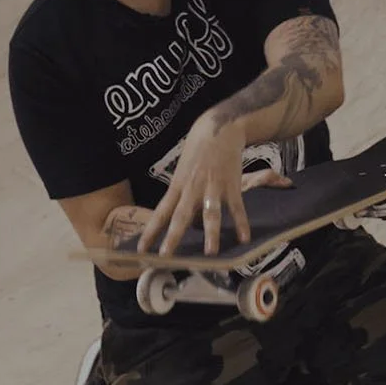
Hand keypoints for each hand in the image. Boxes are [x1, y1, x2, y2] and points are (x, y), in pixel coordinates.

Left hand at [137, 116, 292, 256]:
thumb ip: (182, 194)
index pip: (160, 212)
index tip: (141, 250)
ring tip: (210, 254)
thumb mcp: (183, 170)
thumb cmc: (198, 150)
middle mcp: (192, 188)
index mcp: (178, 186)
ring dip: (210, 234)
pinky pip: (236, 208)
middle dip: (173, 237)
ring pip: (210, 214)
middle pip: (181, 216)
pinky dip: (241, 224)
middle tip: (166, 257)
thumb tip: (185, 219)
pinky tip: (244, 239)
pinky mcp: (231, 185)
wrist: (218, 127)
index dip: (151, 231)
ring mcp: (213, 187)